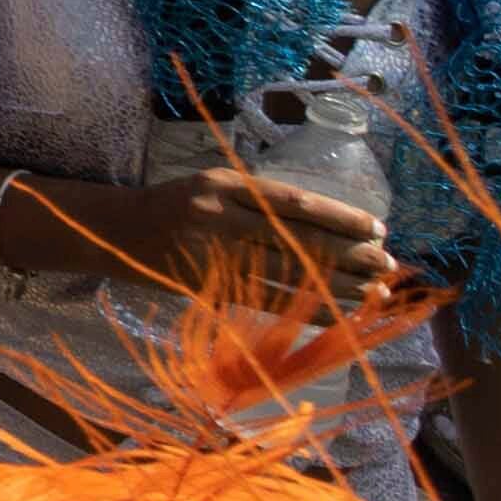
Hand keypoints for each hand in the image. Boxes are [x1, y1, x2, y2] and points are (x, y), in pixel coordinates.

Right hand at [36, 162, 397, 302]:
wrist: (111, 231)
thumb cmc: (174, 206)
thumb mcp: (213, 188)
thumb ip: (260, 203)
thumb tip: (332, 227)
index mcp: (225, 184)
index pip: (293, 203)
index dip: (339, 217)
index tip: (377, 229)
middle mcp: (218, 216)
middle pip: (296, 239)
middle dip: (348, 254)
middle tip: (389, 265)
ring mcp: (210, 254)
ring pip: (286, 273)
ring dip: (336, 286)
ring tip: (376, 293)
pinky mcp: (206, 286)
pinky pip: (267, 301)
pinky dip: (306, 310)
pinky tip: (338, 316)